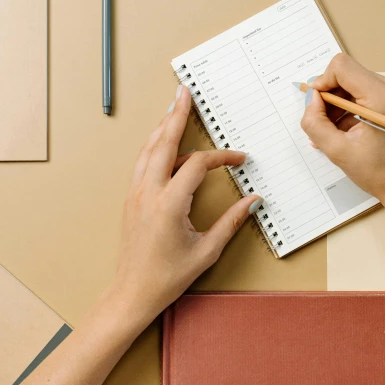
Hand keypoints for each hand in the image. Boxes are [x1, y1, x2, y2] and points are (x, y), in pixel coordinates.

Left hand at [113, 84, 261, 322]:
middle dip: (176, 115)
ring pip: (149, 150)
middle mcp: (148, 193)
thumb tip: (252, 201)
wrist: (132, 292)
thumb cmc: (167, 277)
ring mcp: (136, 193)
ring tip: (173, 107)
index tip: (239, 160)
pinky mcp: (131, 198)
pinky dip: (154, 146)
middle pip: (163, 143)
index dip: (221, 158)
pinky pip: (143, 163)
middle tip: (184, 93)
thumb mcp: (206, 251)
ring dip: (162, 126)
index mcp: (168, 204)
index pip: (198, 165)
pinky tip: (162, 139)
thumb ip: (231, 222)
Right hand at [300, 54, 384, 205]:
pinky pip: (371, 91)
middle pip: (351, 74)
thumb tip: (311, 99)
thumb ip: (315, 121)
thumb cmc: (379, 174)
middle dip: (333, 96)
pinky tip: (352, 128)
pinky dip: (356, 106)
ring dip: (343, 102)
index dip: (323, 82)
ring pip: (359, 82)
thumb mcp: (336, 150)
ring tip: (339, 130)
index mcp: (384, 99)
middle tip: (326, 122)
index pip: (342, 66)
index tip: (317, 103)